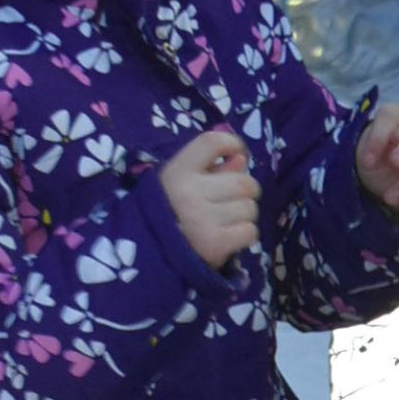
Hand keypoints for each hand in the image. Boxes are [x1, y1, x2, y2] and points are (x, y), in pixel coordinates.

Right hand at [159, 128, 259, 268]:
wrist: (149, 257)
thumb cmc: (167, 215)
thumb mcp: (178, 184)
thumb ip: (211, 168)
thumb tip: (242, 158)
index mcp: (177, 172)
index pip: (212, 142)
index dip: (232, 143)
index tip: (236, 152)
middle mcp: (190, 193)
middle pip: (244, 182)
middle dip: (245, 191)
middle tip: (231, 201)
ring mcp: (203, 220)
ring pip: (249, 208)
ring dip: (244, 215)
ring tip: (225, 222)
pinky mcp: (215, 244)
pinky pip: (250, 231)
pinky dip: (244, 235)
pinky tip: (228, 237)